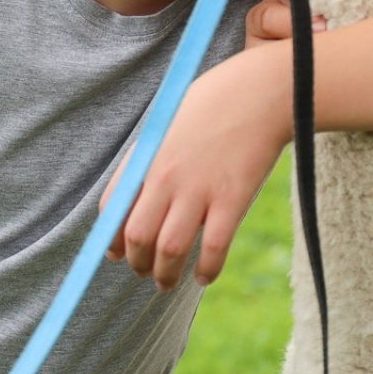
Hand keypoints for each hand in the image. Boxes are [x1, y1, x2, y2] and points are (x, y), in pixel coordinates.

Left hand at [103, 45, 292, 290]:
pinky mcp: (233, 198)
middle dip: (137, 263)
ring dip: (165, 275)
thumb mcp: (169, 123)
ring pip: (170, 249)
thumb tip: (137, 199)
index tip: (116, 253)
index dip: (111, 239)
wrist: (261, 90)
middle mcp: (167, 175)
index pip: (113, 208)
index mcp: (147, 155)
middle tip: (145, 272)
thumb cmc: (214, 104)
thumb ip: (151, 159)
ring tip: (167, 283)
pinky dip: (206, 270)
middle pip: (138, 236)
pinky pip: (214, 248)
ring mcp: (200, 188)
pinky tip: (203, 277)